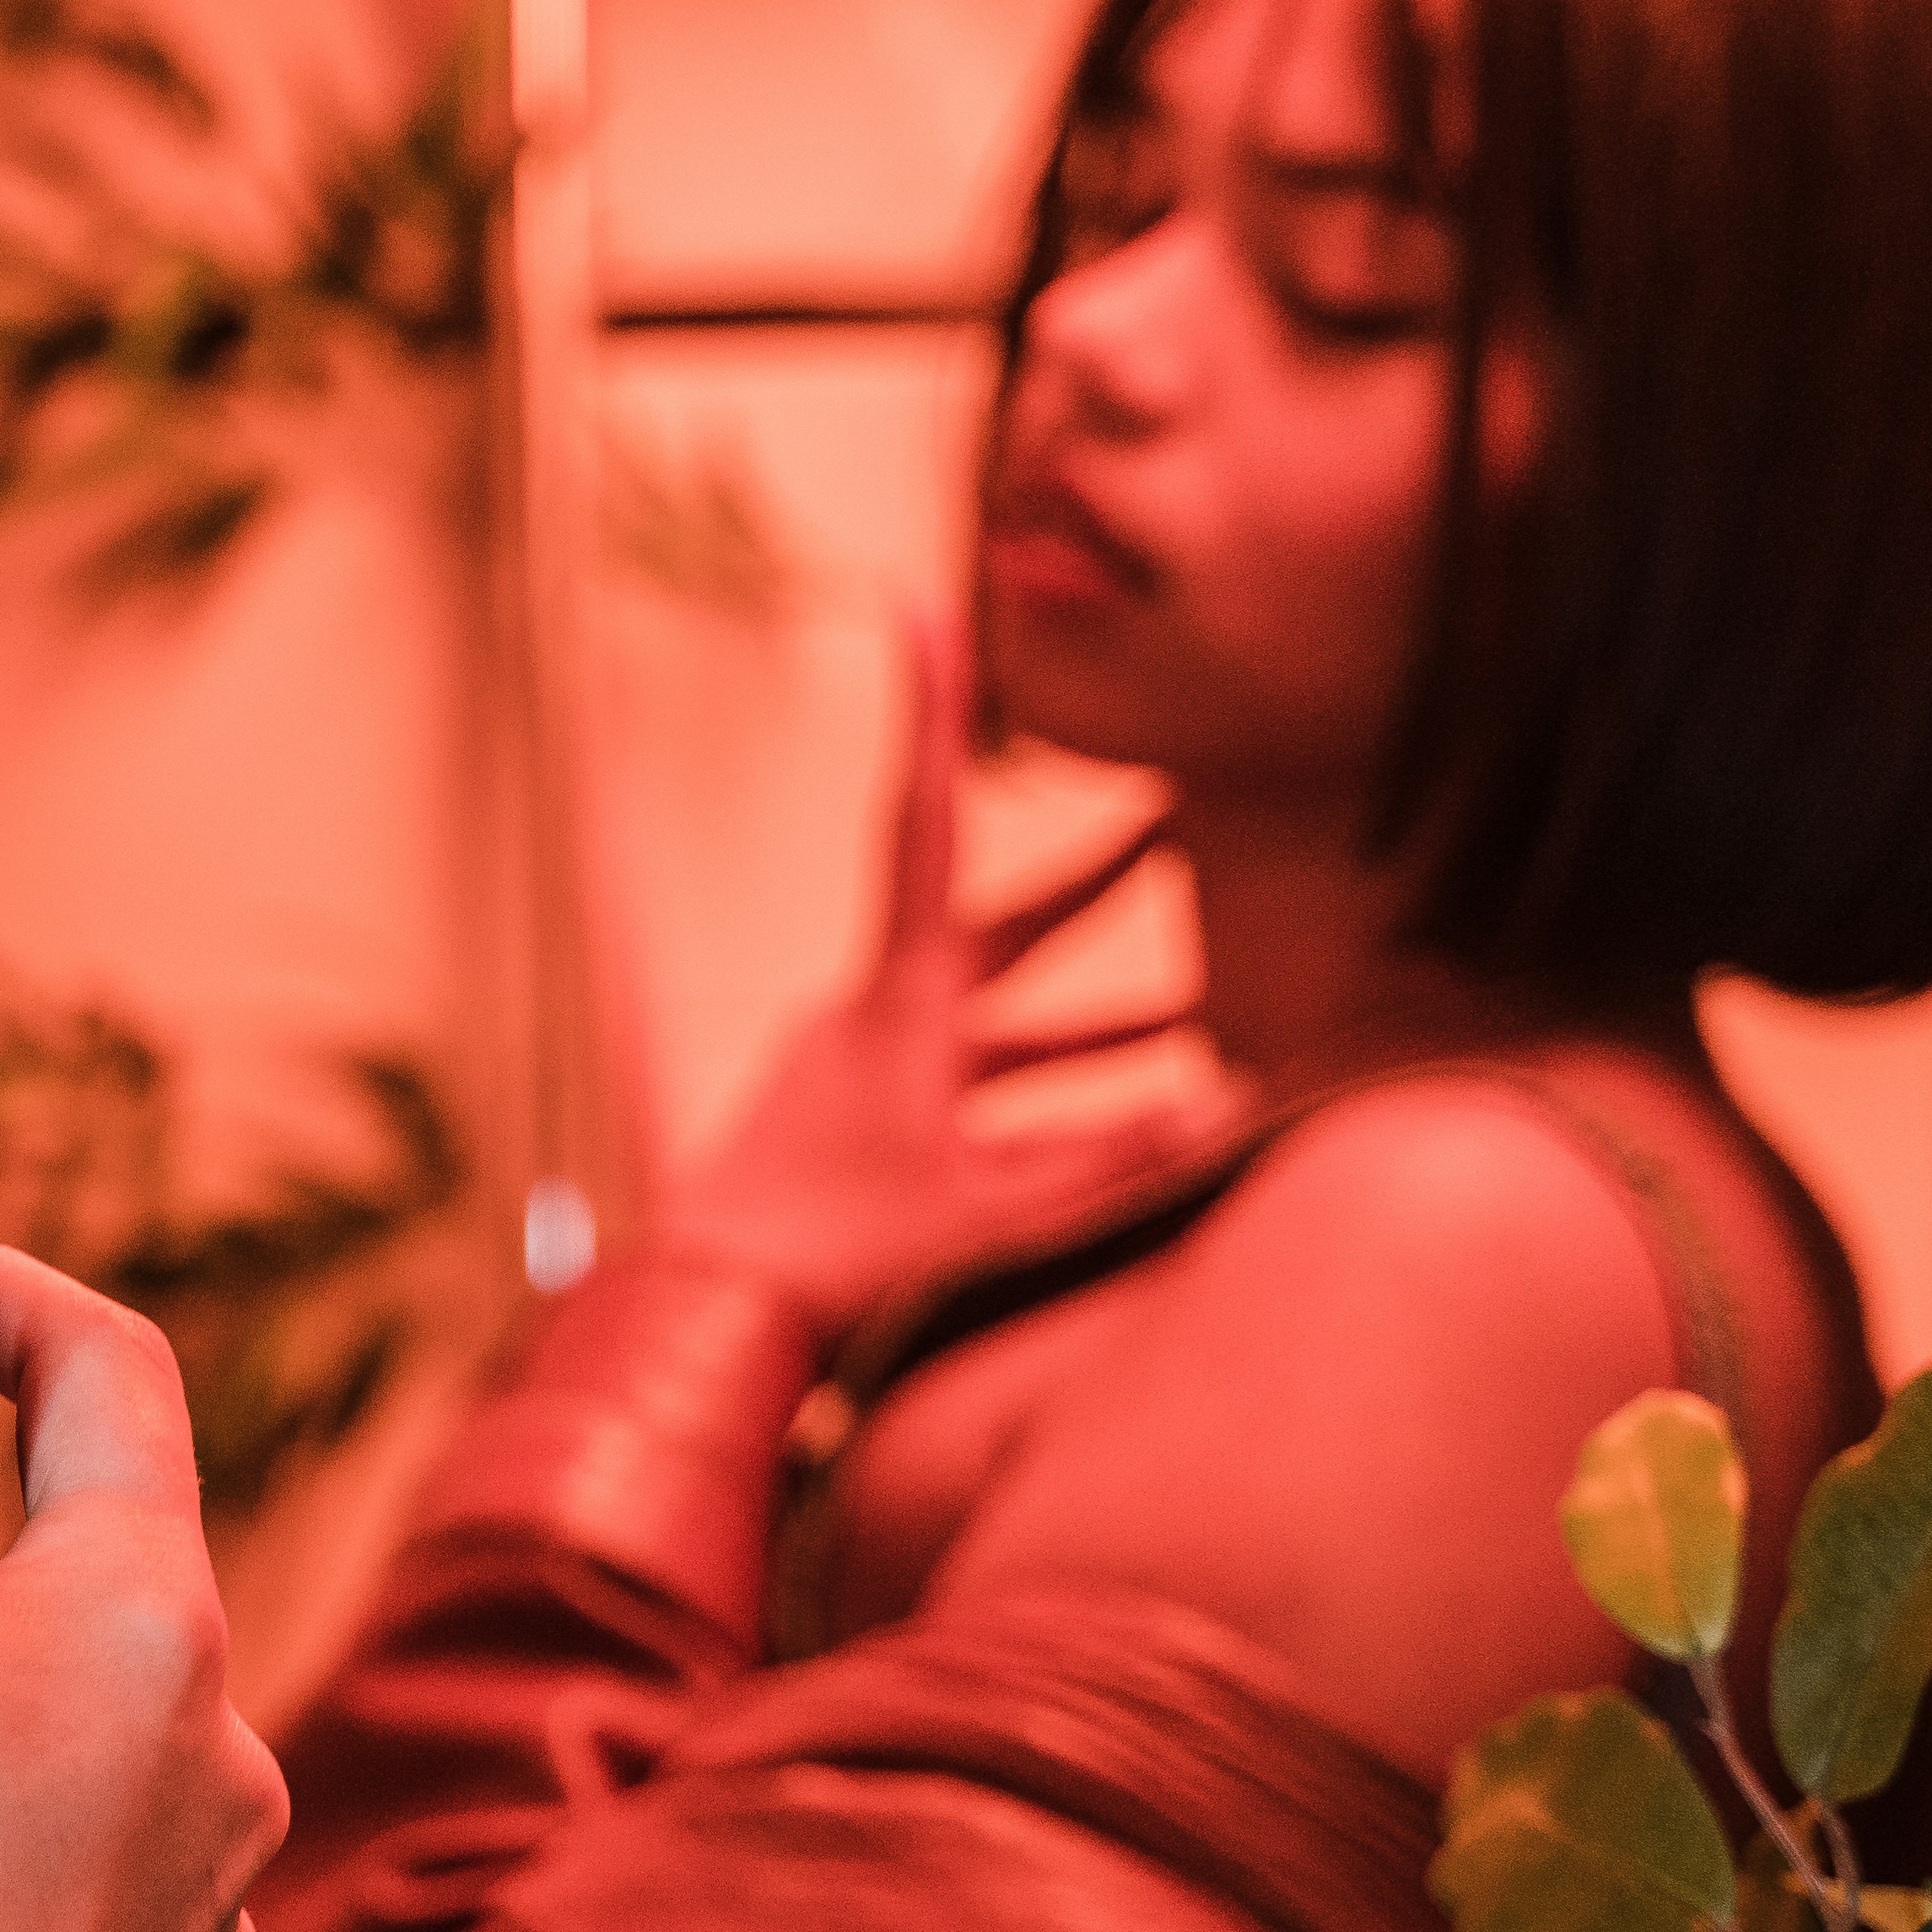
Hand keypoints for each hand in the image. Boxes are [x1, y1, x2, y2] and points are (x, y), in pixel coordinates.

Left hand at [657, 617, 1225, 1344]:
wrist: (702, 1325)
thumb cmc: (841, 1260)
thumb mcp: (998, 1211)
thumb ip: (1115, 1161)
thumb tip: (1229, 1106)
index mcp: (897, 1003)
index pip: (924, 820)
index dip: (932, 711)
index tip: (920, 605)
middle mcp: (875, 1020)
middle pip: (999, 930)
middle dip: (1092, 886)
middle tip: (1174, 826)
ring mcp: (861, 1079)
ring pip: (999, 1028)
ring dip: (1096, 1024)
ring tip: (1206, 1012)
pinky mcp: (857, 1137)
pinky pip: (971, 1096)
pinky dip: (1045, 1104)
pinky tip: (1114, 1132)